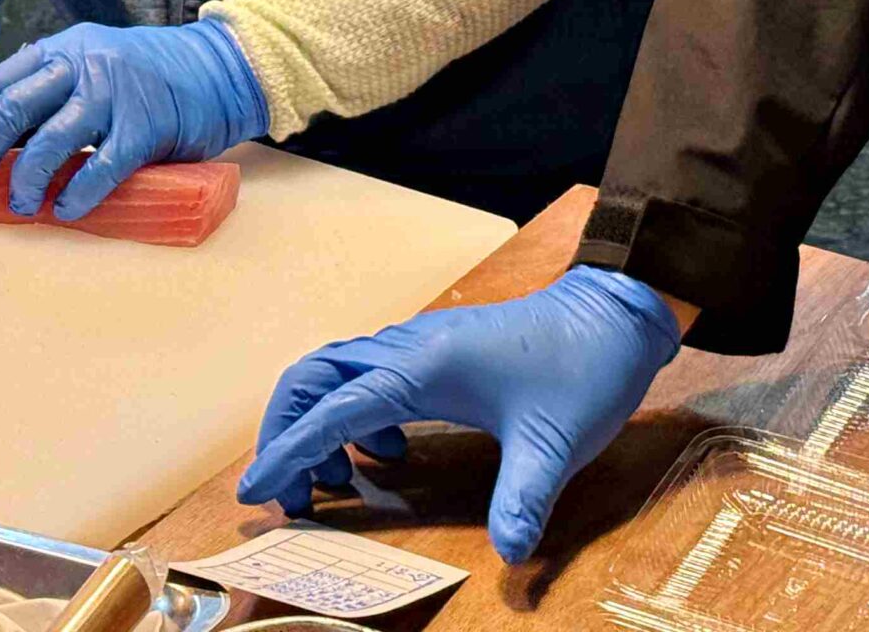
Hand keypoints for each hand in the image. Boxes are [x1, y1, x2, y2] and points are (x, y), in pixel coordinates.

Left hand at [0, 20, 267, 219]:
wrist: (222, 69)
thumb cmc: (156, 74)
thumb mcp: (99, 61)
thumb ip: (59, 84)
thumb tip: (7, 132)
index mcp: (67, 49)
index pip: (2, 82)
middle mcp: (85, 67)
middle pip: (14, 109)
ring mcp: (115, 97)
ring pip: (49, 142)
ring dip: (26, 180)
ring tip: (23, 202)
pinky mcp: (144, 130)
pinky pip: (99, 169)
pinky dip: (76, 196)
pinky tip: (67, 210)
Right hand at [238, 267, 680, 562]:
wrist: (612, 312)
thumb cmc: (583, 370)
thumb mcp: (556, 445)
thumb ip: (524, 499)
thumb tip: (510, 557)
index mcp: (422, 368)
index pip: (333, 411)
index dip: (289, 453)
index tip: (256, 492)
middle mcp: (408, 348)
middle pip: (312, 377)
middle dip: (286, 432)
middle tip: (289, 494)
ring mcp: (418, 343)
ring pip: (334, 371)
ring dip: (315, 422)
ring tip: (331, 485)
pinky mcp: (432, 349)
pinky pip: (366, 375)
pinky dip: (352, 414)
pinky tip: (386, 455)